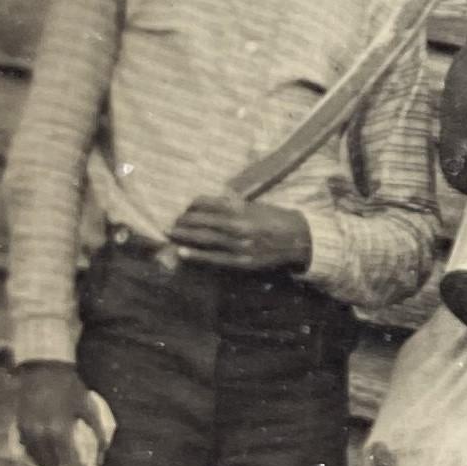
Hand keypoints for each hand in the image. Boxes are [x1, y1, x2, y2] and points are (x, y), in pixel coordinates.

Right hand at [12, 359, 95, 465]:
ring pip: (38, 464)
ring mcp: (28, 433)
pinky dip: (39, 459)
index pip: (70, 464)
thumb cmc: (69, 387)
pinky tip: (50, 459)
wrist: (42, 369)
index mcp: (60, 430)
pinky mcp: (19, 429)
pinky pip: (28, 453)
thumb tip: (104, 452)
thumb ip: (98, 432)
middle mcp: (41, 436)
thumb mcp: (88, 407)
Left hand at [168, 192, 316, 272]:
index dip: (190, 206)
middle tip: (167, 222)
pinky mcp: (242, 262)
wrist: (299, 239)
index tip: (180, 208)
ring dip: (184, 236)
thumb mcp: (254, 206)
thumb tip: (207, 204)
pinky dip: (197, 255)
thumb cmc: (276, 219)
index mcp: (240, 208)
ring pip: (205, 239)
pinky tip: (182, 252)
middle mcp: (237, 225)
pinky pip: (215, 259)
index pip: (206, 203)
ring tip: (169, 234)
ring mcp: (239, 245)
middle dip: (182, 222)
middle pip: (201, 221)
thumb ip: (232, 205)